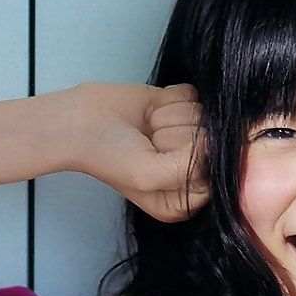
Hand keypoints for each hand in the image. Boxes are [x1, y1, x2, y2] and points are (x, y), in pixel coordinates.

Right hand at [71, 80, 209, 221]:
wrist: (81, 121)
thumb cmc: (110, 156)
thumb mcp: (148, 175)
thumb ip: (188, 166)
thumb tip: (214, 140)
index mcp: (182, 199)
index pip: (213, 177)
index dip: (190, 162)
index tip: (161, 160)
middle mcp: (189, 170)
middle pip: (210, 143)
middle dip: (174, 138)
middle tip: (148, 143)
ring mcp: (186, 136)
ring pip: (201, 116)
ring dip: (169, 118)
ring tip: (147, 129)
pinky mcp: (180, 107)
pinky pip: (192, 96)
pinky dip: (170, 99)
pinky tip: (151, 111)